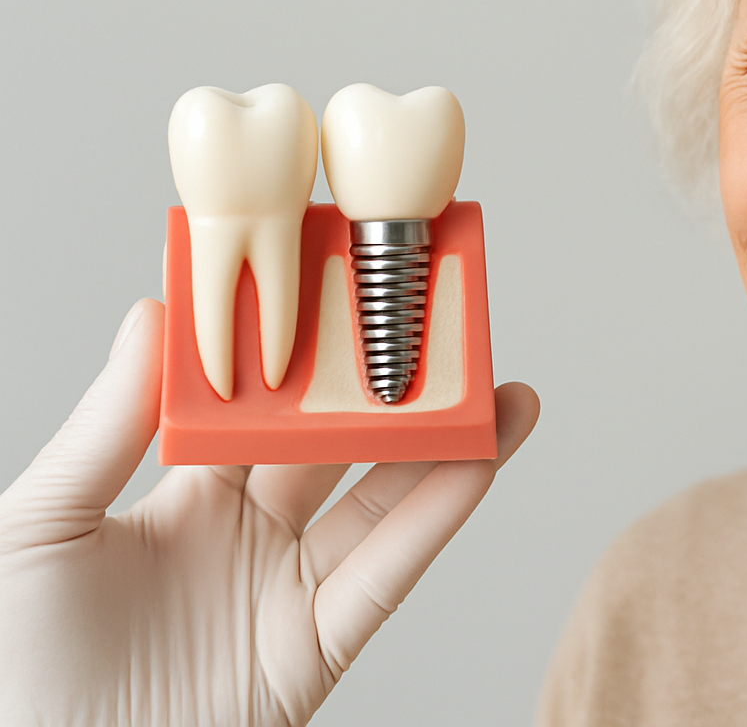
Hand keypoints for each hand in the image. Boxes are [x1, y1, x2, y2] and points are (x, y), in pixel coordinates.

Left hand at [0, 299, 538, 725]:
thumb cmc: (16, 666)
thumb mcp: (39, 525)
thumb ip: (105, 428)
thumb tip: (152, 317)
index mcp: (183, 493)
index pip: (259, 401)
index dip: (301, 347)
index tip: (337, 285)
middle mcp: (247, 532)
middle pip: (336, 439)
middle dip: (388, 383)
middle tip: (437, 321)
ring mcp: (287, 587)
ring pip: (383, 497)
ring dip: (444, 441)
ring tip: (494, 382)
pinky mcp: (318, 646)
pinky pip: (389, 570)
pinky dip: (441, 512)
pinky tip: (480, 458)